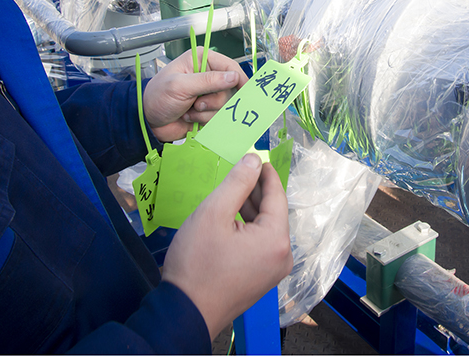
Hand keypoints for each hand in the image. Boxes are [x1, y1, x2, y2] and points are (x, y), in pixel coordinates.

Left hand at [143, 48, 247, 141]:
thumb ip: (208, 81)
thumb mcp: (180, 85)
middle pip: (230, 89)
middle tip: (197, 103)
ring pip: (224, 105)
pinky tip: (189, 117)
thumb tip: (234, 77)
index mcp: (201, 60)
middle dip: (214, 100)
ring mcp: (208, 94)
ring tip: (189, 110)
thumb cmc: (157, 96)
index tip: (247, 92)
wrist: (147, 121)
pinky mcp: (207, 110)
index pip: (230, 67)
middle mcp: (208, 75)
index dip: (240, 79)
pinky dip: (204, 119)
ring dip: (206, 111)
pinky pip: (218, 117)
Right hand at [161, 154, 292, 339]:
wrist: (185, 312)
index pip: (277, 196)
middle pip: (273, 213)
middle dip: (255, 191)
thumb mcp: (213, 213)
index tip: (256, 157)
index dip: (266, 174)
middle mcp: (283, 256)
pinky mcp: (261, 279)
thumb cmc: (197, 262)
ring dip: (250, 210)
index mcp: (277, 239)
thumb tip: (254, 160)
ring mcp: (273, 271)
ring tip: (230, 193)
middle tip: (238, 172)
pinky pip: (260, 245)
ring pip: (265, 229)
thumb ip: (237, 183)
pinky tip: (231, 219)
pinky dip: (248, 229)